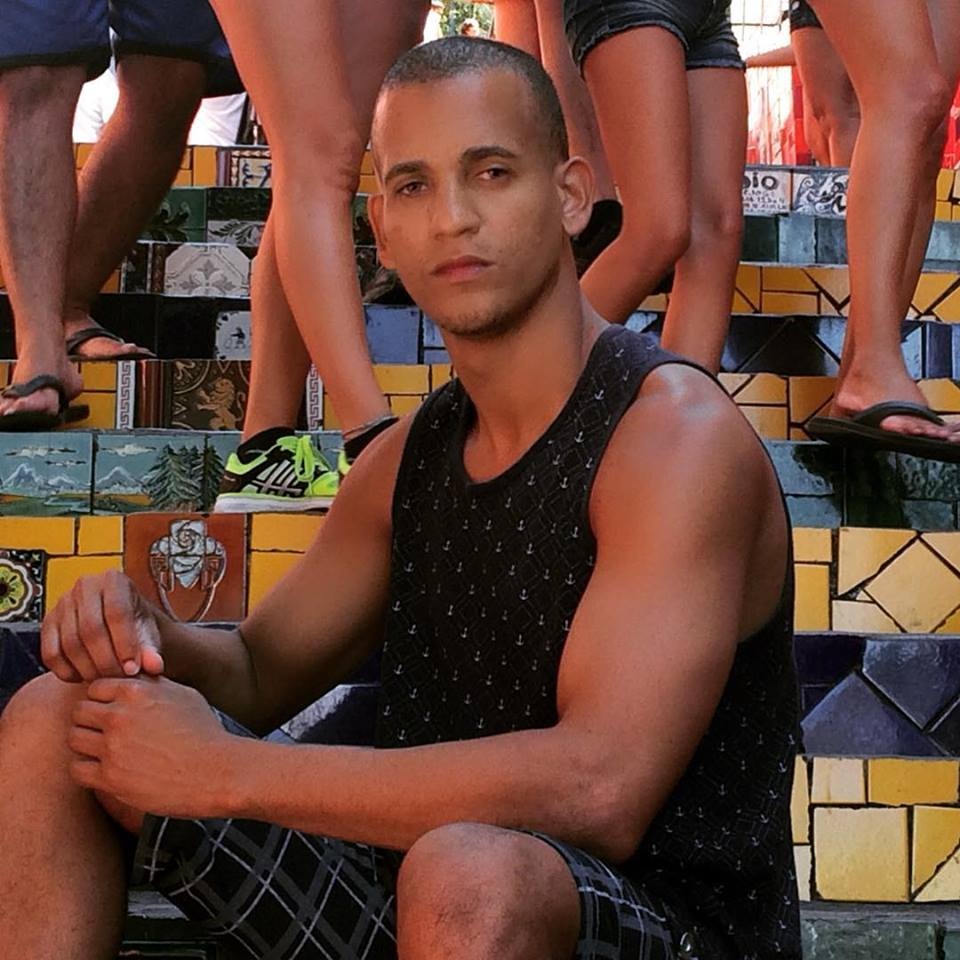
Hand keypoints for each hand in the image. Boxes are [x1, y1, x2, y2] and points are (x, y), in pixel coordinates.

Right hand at [42, 570, 164, 681]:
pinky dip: (66, 672)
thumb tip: (154, 666)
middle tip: (118, 680)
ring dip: (87, 669)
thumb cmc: (136, 626)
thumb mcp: (149, 635)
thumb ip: (152, 650)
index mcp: (114, 580)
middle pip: (91, 629)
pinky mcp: (47, 622)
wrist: (118, 625)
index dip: (125, 645)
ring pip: (70, 643)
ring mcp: (62, 602)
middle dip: (106, 661)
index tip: (132, 670)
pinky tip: (84, 679)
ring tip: (105, 681)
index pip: (117, 612)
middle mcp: (85, 586)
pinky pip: (51, 653)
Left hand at [68, 676, 235, 817]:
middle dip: (91, 721)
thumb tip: (136, 673)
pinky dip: (87, 769)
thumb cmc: (204, 731)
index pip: (94, 688)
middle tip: (107, 733)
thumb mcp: (183, 694)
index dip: (102, 700)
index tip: (112, 712)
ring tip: (106, 751)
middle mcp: (119, 716)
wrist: (215, 771)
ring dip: (86, 745)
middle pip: (79, 712)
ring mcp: (112, 747)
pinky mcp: (110, 777)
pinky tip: (106, 770)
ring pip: (74, 739)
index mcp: (136, 691)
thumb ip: (153, 683)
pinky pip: (77, 769)